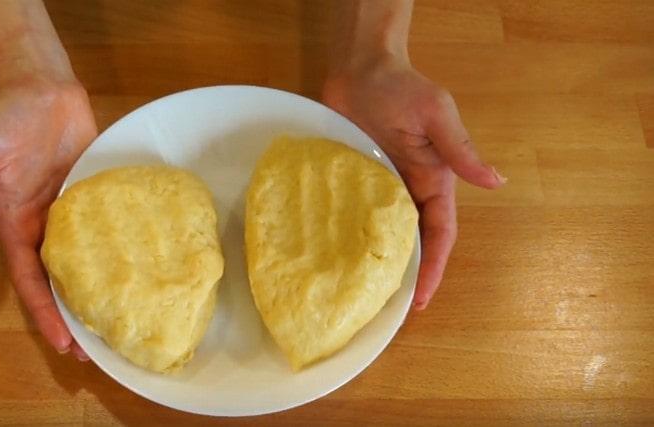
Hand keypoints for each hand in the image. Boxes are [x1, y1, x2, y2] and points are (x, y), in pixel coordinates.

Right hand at [0, 77, 97, 358]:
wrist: (42, 86)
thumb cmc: (5, 116)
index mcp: (15, 224)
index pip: (31, 280)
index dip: (45, 313)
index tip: (63, 344)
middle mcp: (46, 225)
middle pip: (60, 280)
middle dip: (74, 315)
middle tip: (96, 350)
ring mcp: (74, 212)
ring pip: (88, 260)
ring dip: (99, 290)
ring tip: (122, 320)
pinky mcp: (98, 195)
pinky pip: (110, 228)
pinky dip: (121, 251)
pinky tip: (141, 270)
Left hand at [323, 55, 504, 309]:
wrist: (359, 68)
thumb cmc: (399, 87)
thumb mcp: (436, 114)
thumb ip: (460, 149)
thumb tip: (496, 182)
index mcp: (433, 180)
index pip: (439, 233)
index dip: (432, 266)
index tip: (421, 298)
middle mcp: (408, 189)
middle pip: (413, 241)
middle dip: (408, 274)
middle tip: (391, 310)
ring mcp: (379, 187)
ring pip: (385, 233)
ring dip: (381, 261)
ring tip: (367, 295)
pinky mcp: (353, 181)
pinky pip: (355, 215)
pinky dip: (353, 238)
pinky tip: (340, 258)